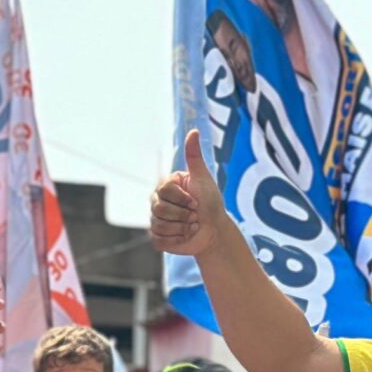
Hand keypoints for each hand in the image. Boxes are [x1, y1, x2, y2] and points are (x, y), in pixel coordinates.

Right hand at [149, 125, 224, 258]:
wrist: (215, 230)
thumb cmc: (211, 203)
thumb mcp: (203, 178)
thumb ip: (194, 156)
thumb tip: (194, 130)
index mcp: (166, 187)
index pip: (164, 191)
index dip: (182, 198)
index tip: (196, 201)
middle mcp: (157, 202)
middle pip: (159, 209)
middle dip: (183, 214)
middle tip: (194, 214)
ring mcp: (156, 221)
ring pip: (159, 225)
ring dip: (182, 228)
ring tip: (191, 225)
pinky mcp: (158, 238)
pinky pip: (159, 240)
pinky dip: (177, 239)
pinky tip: (185, 236)